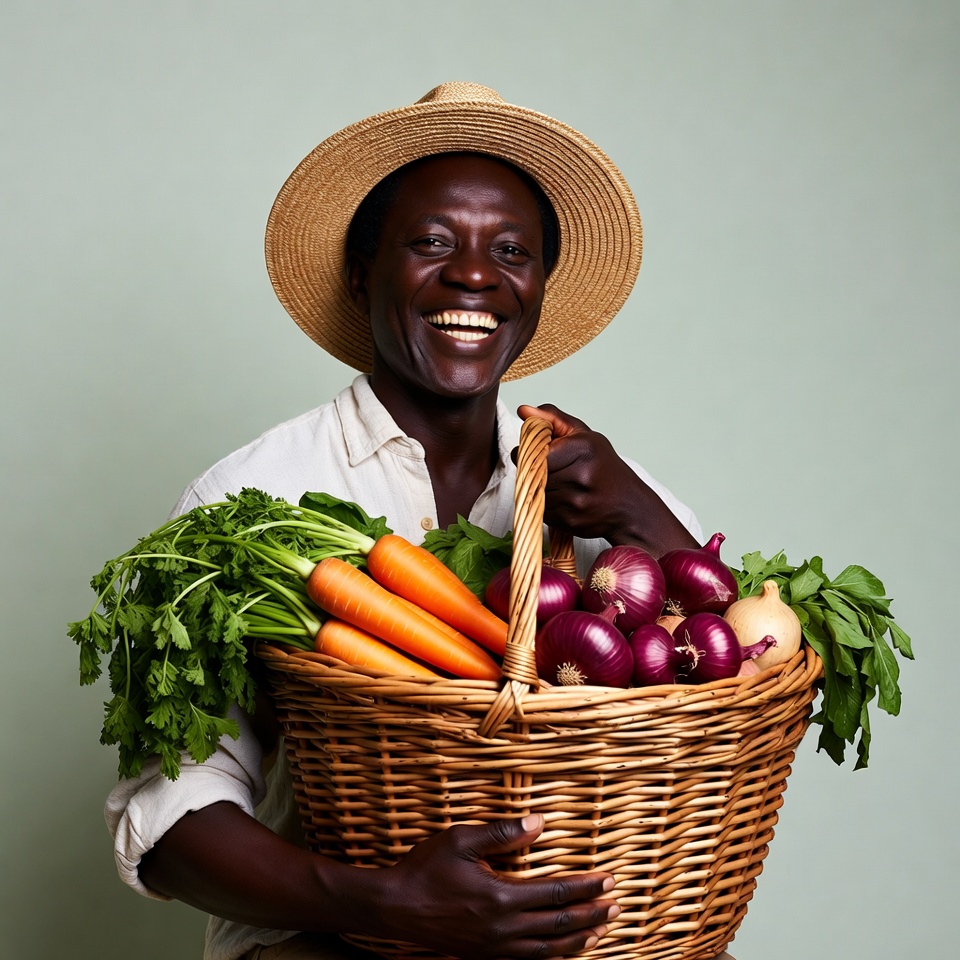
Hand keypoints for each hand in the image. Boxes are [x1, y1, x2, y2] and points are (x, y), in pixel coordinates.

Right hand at [375, 815, 618, 959]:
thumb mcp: (461, 839)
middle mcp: (502, 929)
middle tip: (614, 905)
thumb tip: (539, 822)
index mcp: (500, 898)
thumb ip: (502, 832)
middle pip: (558, 925)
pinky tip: (561, 950)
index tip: (607, 880)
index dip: (585, 888)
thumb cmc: (426, 869)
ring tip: (600, 931)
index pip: (555, 895)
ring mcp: (493, 948)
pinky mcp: (484, 956)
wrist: (394, 907)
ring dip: (577, 940)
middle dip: (590, 914)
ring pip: (547, 950)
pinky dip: (551, 956)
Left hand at [516, 404, 696, 557]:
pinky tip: (566, 502)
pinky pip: (543, 511)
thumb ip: (552, 420)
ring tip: (563, 487)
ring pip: (536, 493)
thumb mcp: (584, 436)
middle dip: (536, 472)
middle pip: (533, 473)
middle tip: (555, 472)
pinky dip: (549, 507)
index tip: (540, 454)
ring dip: (542, 491)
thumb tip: (523, 410)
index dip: (530, 453)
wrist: (630, 507)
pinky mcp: (570, 521)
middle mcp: (581, 474)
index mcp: (583, 447)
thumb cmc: (604, 468)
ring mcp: (576, 500)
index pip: (534, 451)